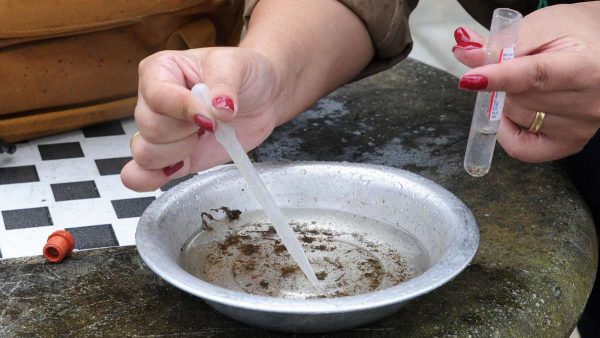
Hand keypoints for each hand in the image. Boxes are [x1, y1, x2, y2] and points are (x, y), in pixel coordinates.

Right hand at [120, 47, 280, 190]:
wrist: (263, 97)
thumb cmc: (244, 73)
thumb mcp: (236, 65)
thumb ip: (223, 84)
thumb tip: (219, 109)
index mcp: (160, 71)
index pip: (157, 96)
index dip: (184, 109)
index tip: (211, 116)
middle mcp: (152, 102)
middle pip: (150, 128)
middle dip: (186, 131)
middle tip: (212, 122)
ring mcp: (161, 133)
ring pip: (146, 153)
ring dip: (180, 152)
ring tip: (203, 137)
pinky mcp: (173, 158)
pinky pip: (141, 175)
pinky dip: (149, 179)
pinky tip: (174, 168)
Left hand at [453, 3, 599, 161]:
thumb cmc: (571, 34)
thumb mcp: (540, 27)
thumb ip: (501, 42)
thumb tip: (465, 53)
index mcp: (587, 67)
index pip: (535, 76)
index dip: (498, 78)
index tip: (470, 79)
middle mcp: (588, 103)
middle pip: (518, 99)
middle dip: (500, 82)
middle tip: (509, 67)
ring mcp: (579, 128)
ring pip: (515, 119)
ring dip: (506, 102)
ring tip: (526, 84)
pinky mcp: (569, 145)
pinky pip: (520, 148)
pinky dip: (507, 130)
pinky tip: (516, 112)